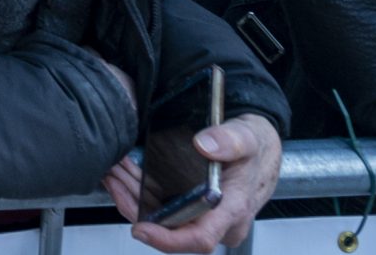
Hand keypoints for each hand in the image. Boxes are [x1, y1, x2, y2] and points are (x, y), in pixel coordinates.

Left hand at [103, 114, 281, 253]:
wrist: (262, 152)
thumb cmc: (258, 150)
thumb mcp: (249, 137)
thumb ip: (230, 140)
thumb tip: (205, 145)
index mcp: (233, 210)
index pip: (200, 238)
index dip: (168, 239)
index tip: (142, 229)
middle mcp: (218, 224)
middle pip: (171, 229)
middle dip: (136, 206)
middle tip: (114, 176)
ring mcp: (204, 220)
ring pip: (161, 220)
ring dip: (133, 197)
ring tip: (113, 171)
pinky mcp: (192, 212)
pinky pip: (161, 210)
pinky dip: (139, 194)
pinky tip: (124, 175)